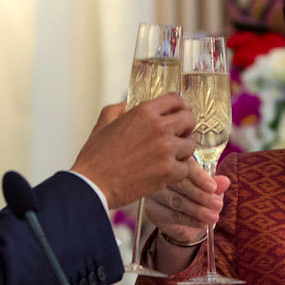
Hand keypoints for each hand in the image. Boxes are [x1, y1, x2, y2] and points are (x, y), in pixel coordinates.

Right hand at [71, 98, 195, 209]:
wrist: (94, 184)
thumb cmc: (96, 158)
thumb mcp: (103, 124)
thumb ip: (116, 110)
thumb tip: (124, 106)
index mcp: (144, 112)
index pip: (175, 100)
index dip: (180, 107)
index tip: (181, 113)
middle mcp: (158, 127)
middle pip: (189, 119)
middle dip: (186, 128)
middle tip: (179, 136)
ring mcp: (166, 149)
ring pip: (190, 145)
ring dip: (181, 152)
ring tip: (167, 158)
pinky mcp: (169, 170)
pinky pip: (185, 168)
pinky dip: (176, 172)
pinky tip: (163, 172)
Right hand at [144, 165, 229, 247]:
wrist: (184, 224)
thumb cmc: (197, 200)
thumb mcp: (209, 191)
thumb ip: (216, 185)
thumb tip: (225, 181)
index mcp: (177, 164)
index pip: (186, 166)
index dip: (200, 177)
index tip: (214, 188)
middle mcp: (162, 175)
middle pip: (180, 184)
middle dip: (201, 195)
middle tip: (217, 205)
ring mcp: (154, 192)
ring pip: (176, 200)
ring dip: (197, 210)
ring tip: (213, 216)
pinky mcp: (152, 209)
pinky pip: (171, 215)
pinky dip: (189, 220)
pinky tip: (201, 223)